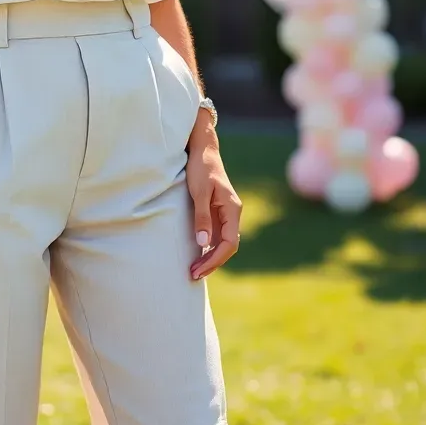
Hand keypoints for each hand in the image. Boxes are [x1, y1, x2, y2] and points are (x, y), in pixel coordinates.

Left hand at [185, 111, 241, 280]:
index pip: (229, 243)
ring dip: (210, 258)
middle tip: (192, 275)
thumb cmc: (201, 167)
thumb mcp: (199, 191)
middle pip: (227, 246)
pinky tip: (197, 255)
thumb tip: (203, 244)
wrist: (202, 149)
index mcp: (232, 209)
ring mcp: (225, 213)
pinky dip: (208, 248)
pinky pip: (216, 235)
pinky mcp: (217, 211)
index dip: (215, 259)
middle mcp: (232, 213)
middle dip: (212, 263)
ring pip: (222, 242)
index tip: (198, 269)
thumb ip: (201, 217)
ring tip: (193, 270)